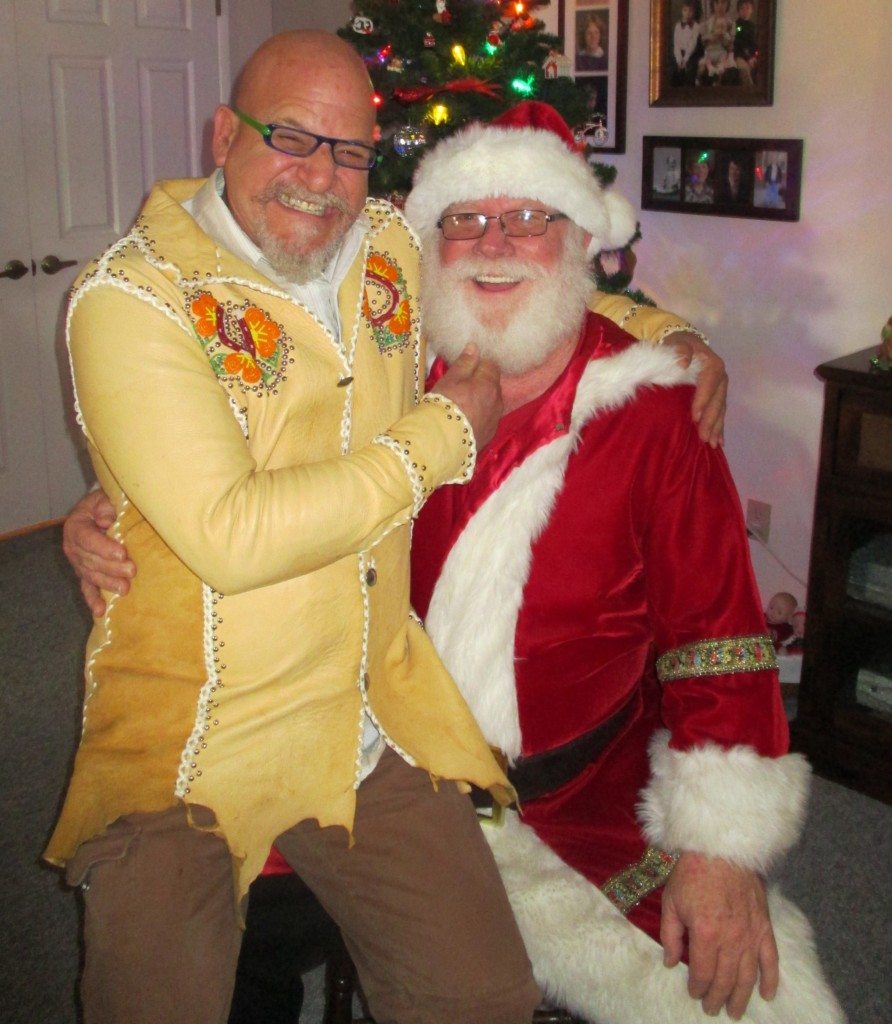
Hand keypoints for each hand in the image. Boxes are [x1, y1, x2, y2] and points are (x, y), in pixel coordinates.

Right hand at [62, 489, 134, 616]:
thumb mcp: (104, 499)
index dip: (104, 547)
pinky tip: (99, 611)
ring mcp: (78, 563)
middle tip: (132, 571)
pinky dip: (92, 600)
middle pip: (90, 560)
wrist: (100, 511)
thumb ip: (106, 507)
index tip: (122, 553)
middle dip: (111, 568)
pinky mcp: (85, 574)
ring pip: (91, 576)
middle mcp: (72, 547)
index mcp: (75, 526)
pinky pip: (87, 588)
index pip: (87, 538)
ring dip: (108, 584)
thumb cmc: (106, 504)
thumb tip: (107, 521)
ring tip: (125, 589)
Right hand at [430, 344, 502, 449]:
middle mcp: (498, 400)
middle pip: (493, 384)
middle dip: (481, 381)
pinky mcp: (490, 435)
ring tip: (463, 404)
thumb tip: (474, 348)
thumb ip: (464, 363)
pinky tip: (467, 419)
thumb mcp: (450, 380)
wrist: (442, 444)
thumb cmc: (444, 405)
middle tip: (461, 385)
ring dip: (482, 399)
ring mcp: (495, 419)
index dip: (479, 363)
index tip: (466, 366)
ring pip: (492, 402)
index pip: (491, 364)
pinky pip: (488, 419)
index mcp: (489, 383)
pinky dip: (480, 415)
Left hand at [661, 852, 778, 1019]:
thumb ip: (670, 935)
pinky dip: (770, 979)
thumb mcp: (671, 901)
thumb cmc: (692, 873)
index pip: (702, 972)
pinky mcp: (764, 927)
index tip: (693, 993)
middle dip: (717, 997)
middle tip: (712, 1008)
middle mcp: (730, 939)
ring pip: (747, 976)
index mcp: (705, 934)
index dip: (697, 987)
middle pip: (725, 980)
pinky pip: (771, 960)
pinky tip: (766, 994)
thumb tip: (670, 962)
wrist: (721, 849)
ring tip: (735, 1011)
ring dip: (741, 996)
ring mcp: (750, 935)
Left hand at [666, 332, 727, 447]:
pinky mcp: (716, 395)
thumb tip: (683, 362)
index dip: (703, 400)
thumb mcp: (677, 342)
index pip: (710, 383)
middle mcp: (720, 376)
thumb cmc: (678, 344)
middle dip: (711, 420)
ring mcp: (720, 387)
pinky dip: (719, 427)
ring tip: (711, 444)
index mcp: (712, 364)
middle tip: (703, 437)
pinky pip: (719, 412)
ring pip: (720, 409)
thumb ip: (681, 349)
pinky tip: (718, 442)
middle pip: (718, 400)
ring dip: (716, 427)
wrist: (684, 342)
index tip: (694, 416)